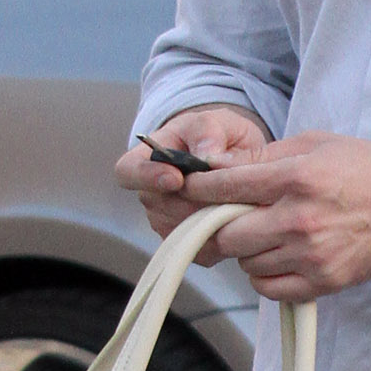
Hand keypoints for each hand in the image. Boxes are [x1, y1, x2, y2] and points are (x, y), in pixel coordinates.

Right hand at [115, 104, 270, 240]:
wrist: (234, 161)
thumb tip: (206, 154)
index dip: (147, 177)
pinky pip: (204, 248)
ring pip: (186, 230)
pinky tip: (242, 217)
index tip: (176, 178)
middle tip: (230, 190)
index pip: (127, 172)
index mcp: (145, 160)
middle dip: (196, 201)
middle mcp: (151, 197)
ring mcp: (168, 224)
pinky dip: (225, 235)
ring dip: (213, 217)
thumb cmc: (215, 137)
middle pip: (161, 206)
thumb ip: (207, 132)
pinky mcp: (190, 247)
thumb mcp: (214, 122)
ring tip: (242, 199)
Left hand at [182, 133, 370, 299]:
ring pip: (246, 263)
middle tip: (233, 217)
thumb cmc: (363, 169)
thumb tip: (215, 166)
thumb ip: (263, 157)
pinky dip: (264, 275)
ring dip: (246, 250)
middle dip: (222, 225)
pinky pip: (269, 288)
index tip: (188, 188)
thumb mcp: (313, 145)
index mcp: (297, 178)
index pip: (227, 187)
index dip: (199, 188)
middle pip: (228, 234)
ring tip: (266, 234)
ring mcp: (312, 255)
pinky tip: (277, 257)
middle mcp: (301, 219)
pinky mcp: (323, 281)